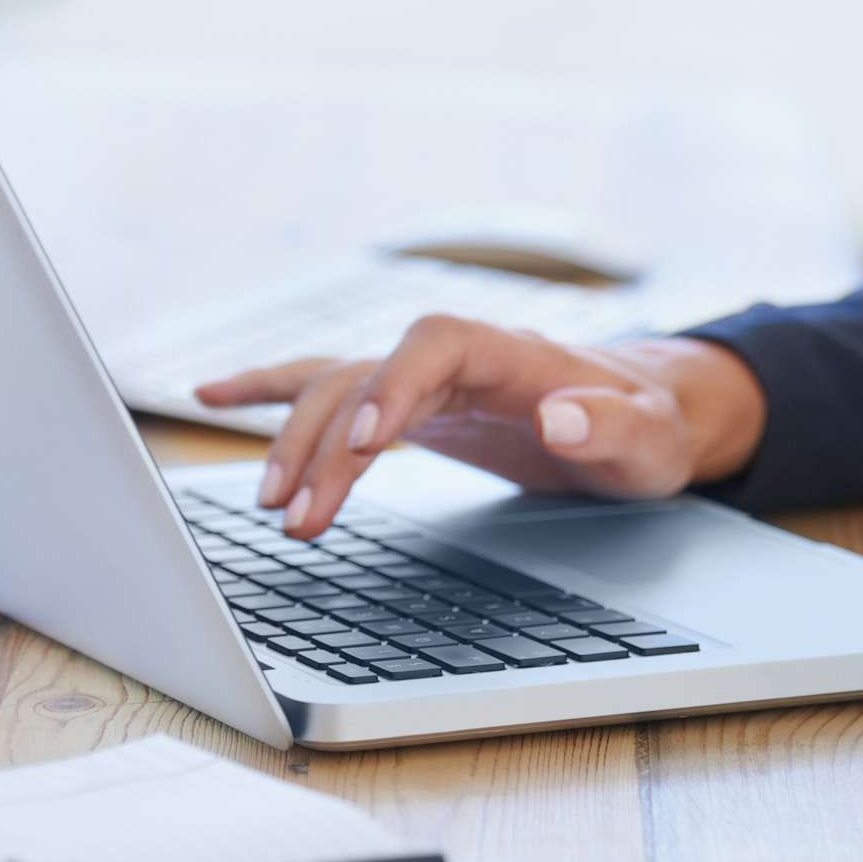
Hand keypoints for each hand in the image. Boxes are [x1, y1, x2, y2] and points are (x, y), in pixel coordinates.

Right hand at [194, 317, 766, 537]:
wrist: (645, 410)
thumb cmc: (649, 426)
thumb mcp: (651, 439)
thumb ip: (612, 427)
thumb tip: (563, 415)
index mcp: (514, 353)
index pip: (437, 344)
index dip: (394, 384)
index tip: (364, 440)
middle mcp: (458, 356)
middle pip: (369, 377)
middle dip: (328, 444)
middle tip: (300, 517)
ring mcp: (426, 378)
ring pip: (338, 390)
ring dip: (298, 444)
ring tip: (275, 510)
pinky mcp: (408, 403)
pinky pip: (328, 386)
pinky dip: (270, 390)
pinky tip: (211, 394)